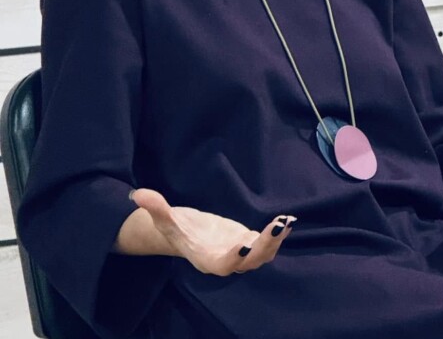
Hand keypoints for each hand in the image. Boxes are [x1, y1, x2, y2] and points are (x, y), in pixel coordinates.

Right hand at [131, 188, 295, 275]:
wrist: (188, 232)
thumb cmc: (176, 228)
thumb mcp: (166, 218)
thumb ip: (156, 208)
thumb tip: (138, 194)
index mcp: (206, 259)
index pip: (223, 264)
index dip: (235, 257)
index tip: (245, 243)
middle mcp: (226, 260)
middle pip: (249, 261)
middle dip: (265, 246)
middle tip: (277, 226)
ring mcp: (240, 253)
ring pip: (262, 254)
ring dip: (275, 240)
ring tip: (285, 222)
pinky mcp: (249, 243)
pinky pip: (267, 243)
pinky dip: (277, 234)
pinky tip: (288, 220)